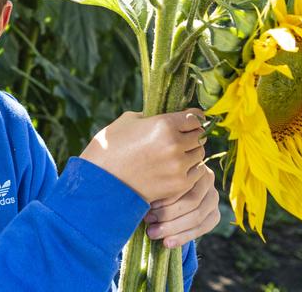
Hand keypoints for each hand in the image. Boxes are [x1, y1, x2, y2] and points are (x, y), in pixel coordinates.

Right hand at [79, 108, 205, 204]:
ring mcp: (179, 166)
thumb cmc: (110, 148)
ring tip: (179, 152)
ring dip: (191, 152)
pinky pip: (197, 172)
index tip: (190, 119)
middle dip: (191, 134)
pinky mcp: (178, 184)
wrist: (101, 182)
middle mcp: (175, 144)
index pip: (194, 118)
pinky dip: (190, 168)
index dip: (192, 117)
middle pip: (199, 136)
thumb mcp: (128, 121)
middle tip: (182, 136)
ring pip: (200, 154)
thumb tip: (165, 117)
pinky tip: (178, 167)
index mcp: (164, 124)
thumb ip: (151, 117)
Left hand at [143, 164, 218, 247]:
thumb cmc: (159, 180)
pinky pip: (202, 229)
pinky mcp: (215, 214)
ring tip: (153, 233)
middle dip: (167, 215)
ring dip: (173, 228)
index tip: (147, 207)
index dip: (165, 198)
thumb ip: (156, 184)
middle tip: (148, 223)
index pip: (182, 184)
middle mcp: (208, 179)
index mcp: (193, 164)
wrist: (174, 190)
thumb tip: (143, 199)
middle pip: (191, 202)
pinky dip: (183, 238)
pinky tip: (167, 243)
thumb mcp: (157, 177)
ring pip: (197, 217)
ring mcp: (214, 197)